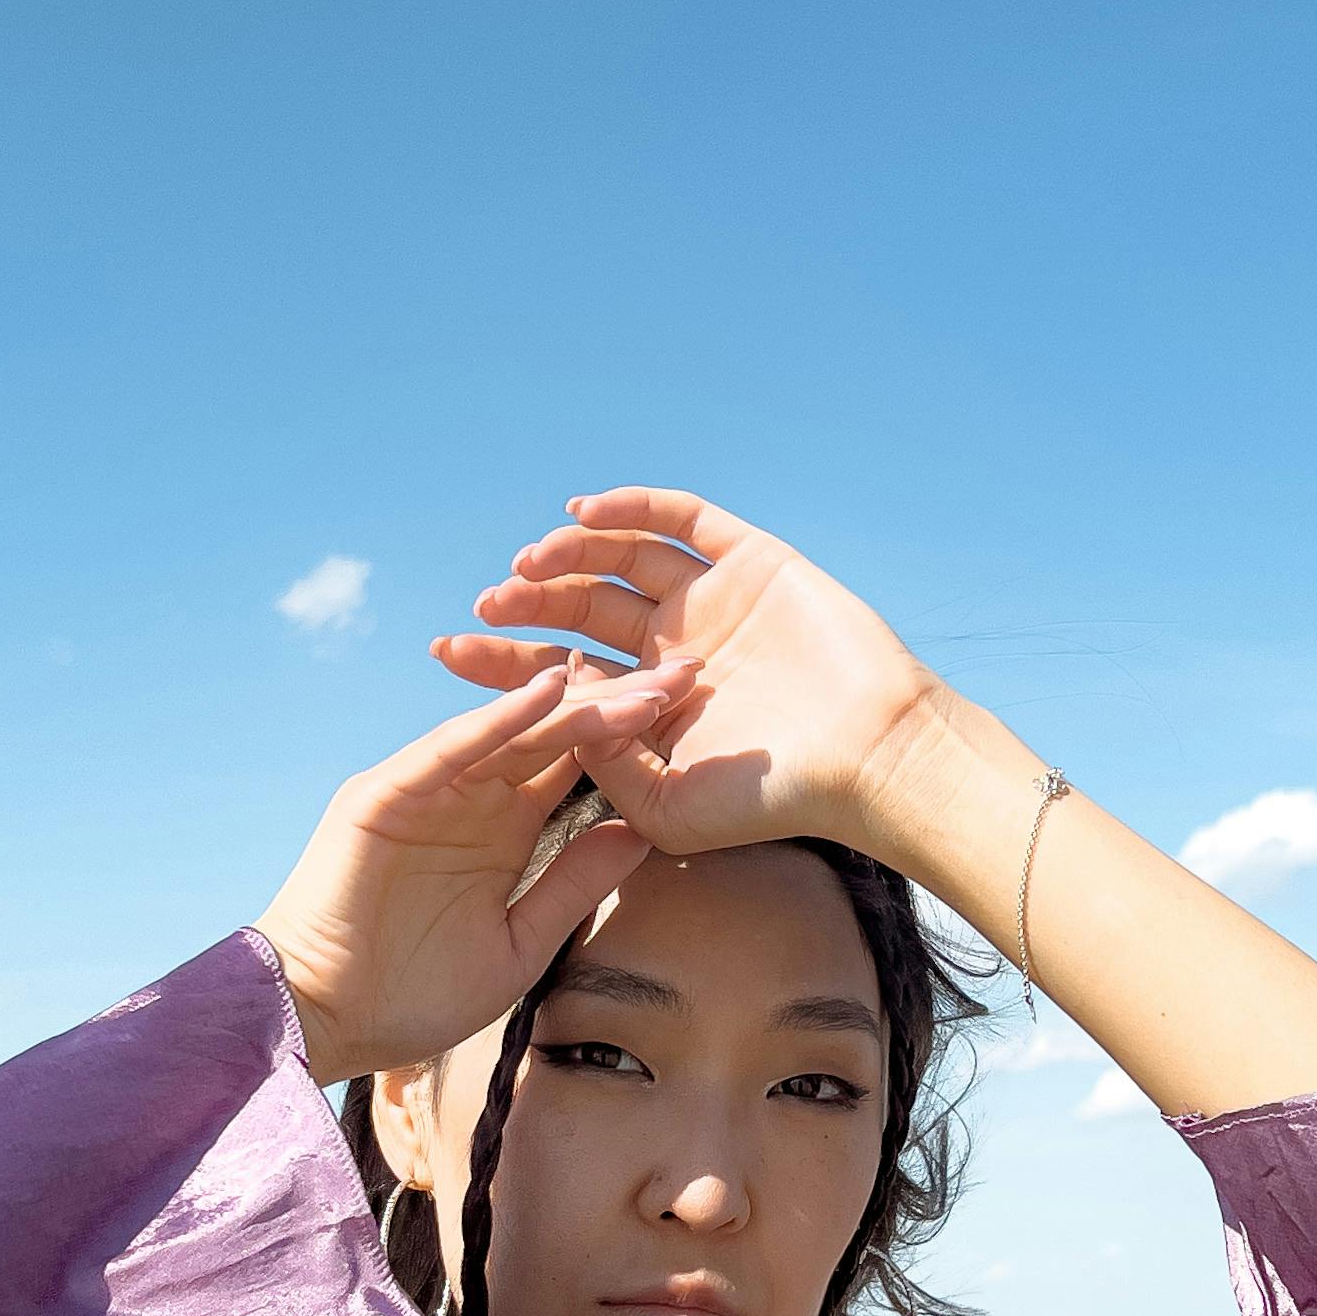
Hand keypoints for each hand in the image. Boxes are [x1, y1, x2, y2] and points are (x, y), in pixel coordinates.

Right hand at [252, 660, 691, 1083]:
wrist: (325, 1022)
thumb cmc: (415, 996)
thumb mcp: (522, 944)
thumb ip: (576, 884)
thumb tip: (642, 832)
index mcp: (506, 830)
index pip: (581, 770)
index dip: (638, 744)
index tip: (703, 723)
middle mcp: (470, 797)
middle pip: (558, 738)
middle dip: (624, 707)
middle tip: (694, 674)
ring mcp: (427, 788)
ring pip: (514, 733)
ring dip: (580, 706)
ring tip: (644, 683)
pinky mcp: (386, 793)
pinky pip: (452, 749)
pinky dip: (499, 719)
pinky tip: (551, 691)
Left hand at [432, 487, 942, 858]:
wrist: (870, 758)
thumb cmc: (774, 799)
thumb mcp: (664, 805)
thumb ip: (601, 763)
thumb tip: (549, 710)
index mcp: (650, 702)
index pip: (560, 668)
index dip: (500, 658)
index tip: (447, 652)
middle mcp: (676, 644)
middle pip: (581, 606)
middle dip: (527, 602)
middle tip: (489, 604)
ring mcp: (713, 599)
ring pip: (622, 558)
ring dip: (571, 554)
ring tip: (530, 564)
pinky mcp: (752, 561)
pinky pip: (682, 520)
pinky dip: (632, 510)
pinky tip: (584, 516)